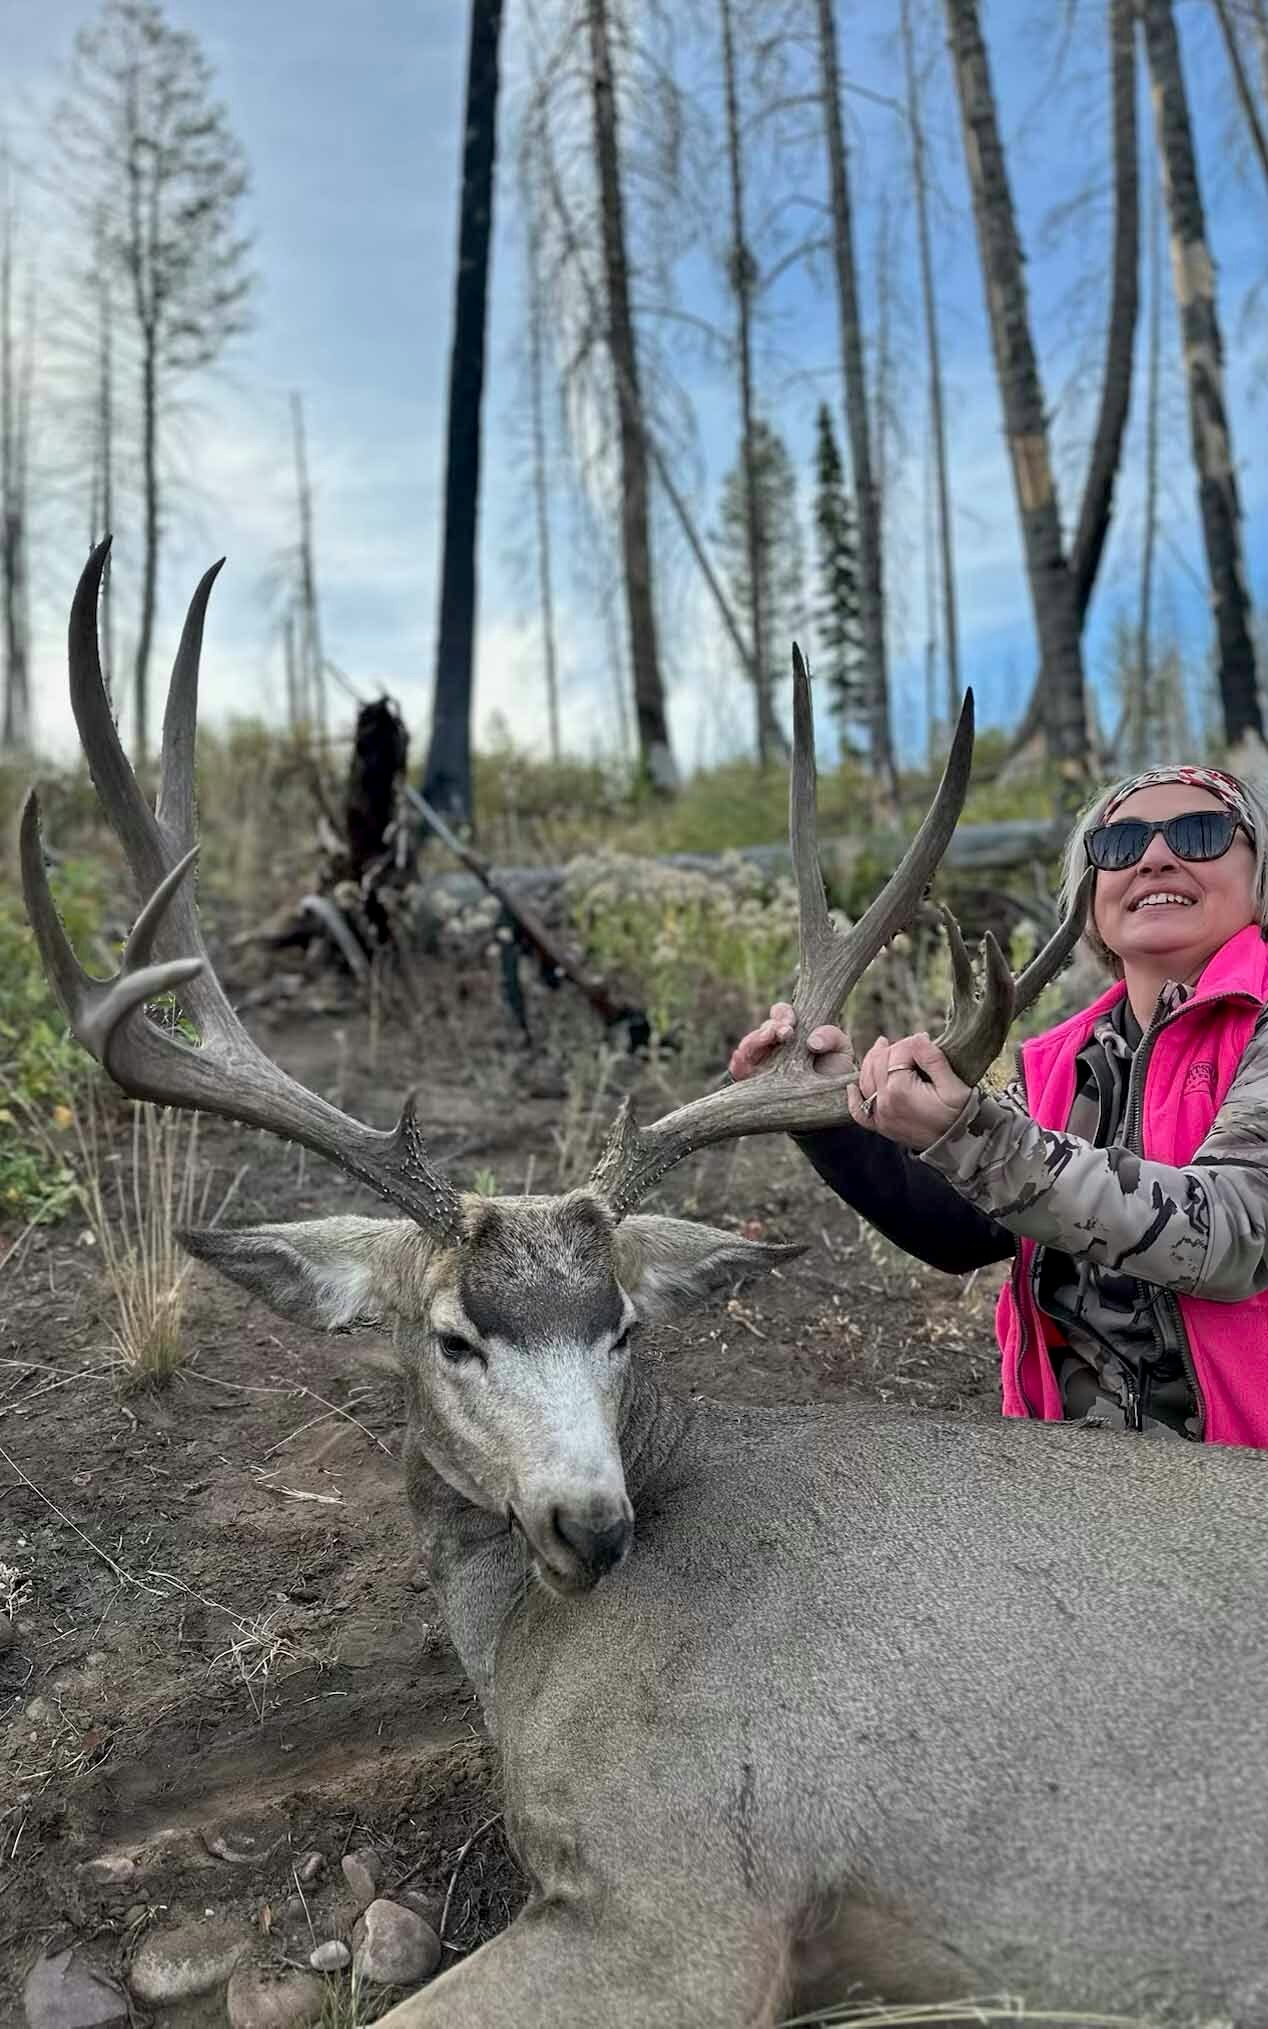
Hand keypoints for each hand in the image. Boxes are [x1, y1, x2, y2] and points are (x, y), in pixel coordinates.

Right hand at [729, 1002, 854, 1082]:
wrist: (829, 1107)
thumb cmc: (834, 1074)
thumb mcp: (841, 1051)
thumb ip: (832, 1036)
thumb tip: (812, 1041)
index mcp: (792, 1031)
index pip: (780, 1014)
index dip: (783, 1014)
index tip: (792, 1025)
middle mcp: (773, 1043)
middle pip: (763, 1028)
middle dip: (771, 1027)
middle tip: (785, 1033)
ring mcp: (759, 1061)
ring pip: (748, 1045)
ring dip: (755, 1040)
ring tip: (767, 1040)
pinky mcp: (749, 1080)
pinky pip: (737, 1068)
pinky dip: (737, 1062)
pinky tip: (741, 1059)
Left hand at [845, 1031, 971, 1151]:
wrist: (960, 1145)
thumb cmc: (959, 1114)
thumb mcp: (953, 1084)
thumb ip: (932, 1058)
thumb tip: (917, 1039)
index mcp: (900, 1090)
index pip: (897, 1053)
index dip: (912, 1043)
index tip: (925, 1041)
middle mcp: (884, 1102)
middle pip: (878, 1062)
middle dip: (894, 1049)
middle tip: (911, 1045)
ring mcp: (880, 1116)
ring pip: (865, 1080)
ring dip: (873, 1061)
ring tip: (883, 1047)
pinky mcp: (881, 1126)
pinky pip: (858, 1111)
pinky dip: (854, 1097)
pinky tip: (853, 1087)